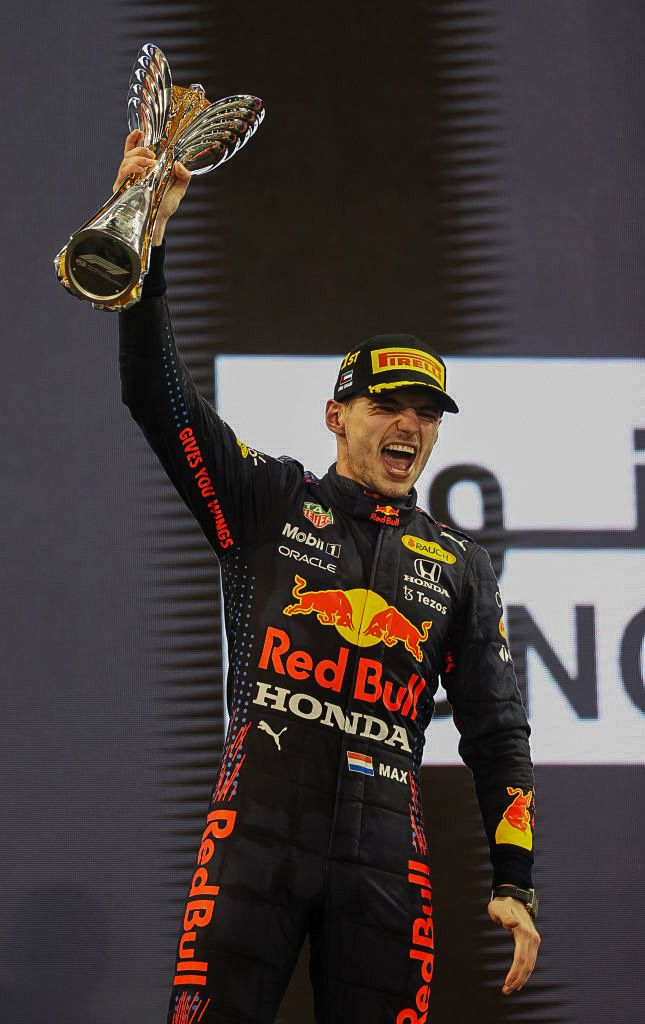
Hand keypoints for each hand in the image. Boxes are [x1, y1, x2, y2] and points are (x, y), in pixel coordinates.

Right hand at [112, 129, 190, 244]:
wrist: (157, 222)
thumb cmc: (165, 207)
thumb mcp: (178, 189)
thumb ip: (184, 176)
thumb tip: (179, 163)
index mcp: (144, 170)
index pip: (134, 151)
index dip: (134, 139)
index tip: (139, 131)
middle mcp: (133, 173)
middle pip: (129, 153)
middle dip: (140, 149)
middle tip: (152, 155)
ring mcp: (127, 180)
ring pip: (126, 160)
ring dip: (138, 157)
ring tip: (150, 163)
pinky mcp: (121, 188)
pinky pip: (123, 171)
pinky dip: (132, 166)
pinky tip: (142, 168)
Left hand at [487, 896, 540, 994]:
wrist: (513, 898)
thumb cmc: (502, 904)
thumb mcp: (498, 908)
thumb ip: (504, 916)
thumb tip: (513, 923)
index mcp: (524, 932)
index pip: (520, 959)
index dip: (514, 973)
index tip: (506, 984)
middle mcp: (533, 938)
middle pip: (527, 965)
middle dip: (517, 979)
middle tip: (506, 991)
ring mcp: (534, 940)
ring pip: (530, 965)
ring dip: (522, 978)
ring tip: (510, 989)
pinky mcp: (533, 942)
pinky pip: (530, 960)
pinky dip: (526, 972)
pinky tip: (519, 980)